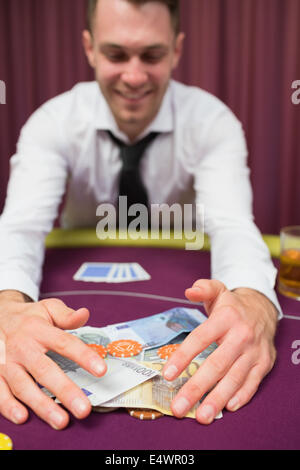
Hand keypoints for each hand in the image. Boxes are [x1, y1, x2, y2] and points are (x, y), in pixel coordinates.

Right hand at [0, 296, 106, 429]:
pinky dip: (9, 406)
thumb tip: (85, 314)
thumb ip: (66, 315)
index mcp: (39, 330)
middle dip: (65, 391)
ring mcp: (7, 363)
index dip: (83, 356)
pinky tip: (23, 417)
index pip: (64, 343)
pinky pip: (1, 392)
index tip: (101, 370)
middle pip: (45, 370)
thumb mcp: (48, 308)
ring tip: (61, 420)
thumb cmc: (29, 317)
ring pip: (24, 386)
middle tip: (83, 409)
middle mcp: (23, 348)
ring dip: (42, 405)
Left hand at [162, 279, 277, 423]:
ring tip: (201, 416)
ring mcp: (254, 351)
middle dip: (196, 388)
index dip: (183, 357)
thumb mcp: (217, 291)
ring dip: (216, 399)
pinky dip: (240, 397)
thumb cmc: (232, 306)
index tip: (168, 374)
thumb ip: (203, 289)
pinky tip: (226, 408)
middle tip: (178, 406)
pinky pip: (252, 383)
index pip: (201, 338)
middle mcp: (241, 335)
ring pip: (234, 378)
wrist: (263, 310)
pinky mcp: (264, 363)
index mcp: (226, 318)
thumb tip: (189, 291)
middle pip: (216, 364)